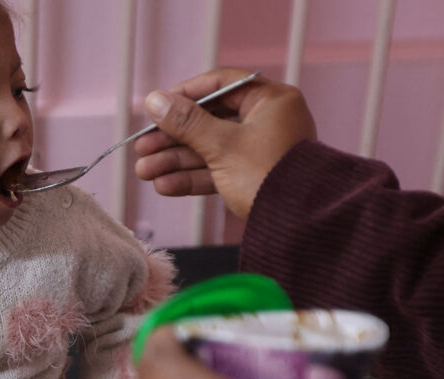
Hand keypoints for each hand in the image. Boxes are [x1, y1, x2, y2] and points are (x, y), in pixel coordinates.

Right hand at [134, 68, 315, 218]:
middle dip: (172, 138)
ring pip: (210, 149)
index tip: (156, 107)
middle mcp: (267, 121)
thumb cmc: (269, 176)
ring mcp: (260, 151)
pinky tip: (164, 185)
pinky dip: (193, 177)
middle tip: (142, 147)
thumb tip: (154, 100)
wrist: (301, 226)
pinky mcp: (253, 177)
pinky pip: (218, 171)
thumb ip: (186, 122)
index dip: (184, 95)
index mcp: (270, 101)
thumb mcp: (222, 145)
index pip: (220, 86)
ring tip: (144, 171)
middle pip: (209, 121)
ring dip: (176, 160)